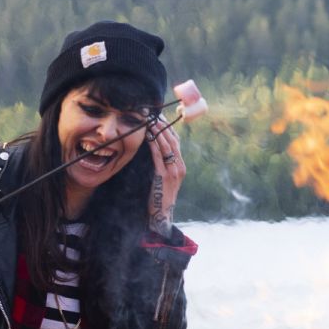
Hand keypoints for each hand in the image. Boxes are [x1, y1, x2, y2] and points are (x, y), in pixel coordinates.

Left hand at [146, 119, 185, 235]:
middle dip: (163, 126)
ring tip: (150, 122)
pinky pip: (159, 156)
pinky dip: (153, 144)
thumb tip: (154, 148)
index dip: (169, 128)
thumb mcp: (164, 178)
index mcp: (181, 166)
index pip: (177, 141)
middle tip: (154, 115)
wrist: (161, 214)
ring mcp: (173, 171)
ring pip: (167, 146)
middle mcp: (180, 167)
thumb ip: (163, 164)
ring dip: (158, 132)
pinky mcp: (164, 176)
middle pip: (173, 141)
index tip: (160, 117)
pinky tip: (147, 136)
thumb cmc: (159, 196)